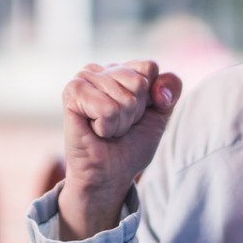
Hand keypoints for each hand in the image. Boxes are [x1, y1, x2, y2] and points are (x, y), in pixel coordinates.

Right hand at [57, 61, 181, 239]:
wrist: (109, 174)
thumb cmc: (131, 144)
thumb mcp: (161, 114)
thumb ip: (170, 88)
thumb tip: (158, 86)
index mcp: (121, 69)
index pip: (150, 68)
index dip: (151, 98)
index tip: (136, 115)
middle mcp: (102, 69)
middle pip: (139, 83)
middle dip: (134, 113)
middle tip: (118, 125)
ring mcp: (85, 78)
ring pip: (124, 98)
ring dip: (120, 123)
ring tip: (106, 129)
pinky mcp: (72, 92)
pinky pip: (107, 109)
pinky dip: (107, 127)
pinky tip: (95, 130)